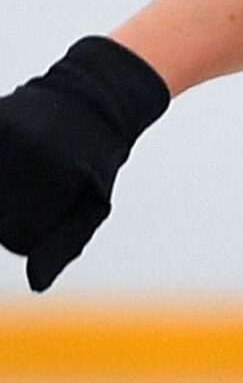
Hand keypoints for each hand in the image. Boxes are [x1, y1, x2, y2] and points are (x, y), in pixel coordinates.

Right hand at [0, 36, 168, 289]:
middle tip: (36, 185)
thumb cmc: (94, 160)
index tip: (52, 208)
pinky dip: (3, 168)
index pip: (17, 239)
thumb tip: (35, 285)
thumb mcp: (91, 207)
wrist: (92, 97)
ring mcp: (2, 132)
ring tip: (26, 171)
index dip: (31, 233)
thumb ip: (61, 246)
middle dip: (10, 212)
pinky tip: (14, 157)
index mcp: (51, 179)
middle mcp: (21, 151)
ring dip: (4, 191)